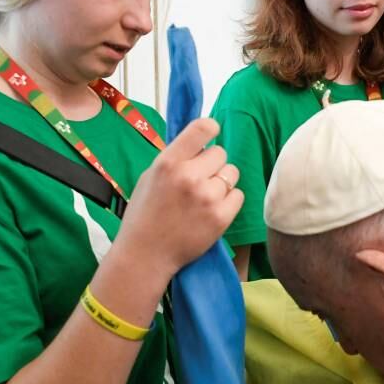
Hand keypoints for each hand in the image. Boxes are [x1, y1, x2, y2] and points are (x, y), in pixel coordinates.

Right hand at [112, 118, 242, 296]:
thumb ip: (175, 158)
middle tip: (199, 180)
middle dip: (212, 164)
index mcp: (168, 162)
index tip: (212, 134)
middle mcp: (189, 177)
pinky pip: (238, 196)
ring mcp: (207, 197)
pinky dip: (229, 202)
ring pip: (232, 174)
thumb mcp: (150, 176)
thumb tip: (201, 141)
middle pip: (221, 153)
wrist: (145, 254)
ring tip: (204, 197)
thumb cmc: (145, 214)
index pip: (203, 128)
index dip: (211, 129)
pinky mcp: (220, 217)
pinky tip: (211, 210)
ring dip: (222, 182)